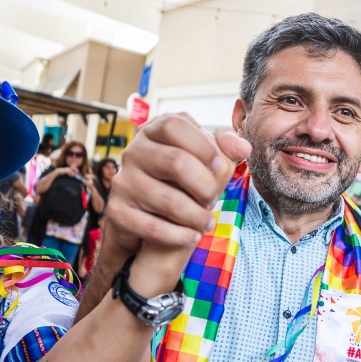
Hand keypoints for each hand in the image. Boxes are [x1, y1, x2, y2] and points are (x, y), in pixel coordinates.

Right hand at [101, 113, 249, 252]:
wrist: (142, 216)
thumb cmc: (179, 180)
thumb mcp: (202, 160)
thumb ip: (224, 149)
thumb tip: (242, 147)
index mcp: (154, 131)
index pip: (174, 124)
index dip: (202, 145)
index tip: (220, 167)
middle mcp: (133, 152)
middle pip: (174, 161)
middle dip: (204, 186)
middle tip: (214, 199)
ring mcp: (123, 182)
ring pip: (168, 200)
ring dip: (197, 216)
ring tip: (207, 222)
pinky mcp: (118, 212)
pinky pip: (154, 228)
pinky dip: (180, 236)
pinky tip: (193, 236)